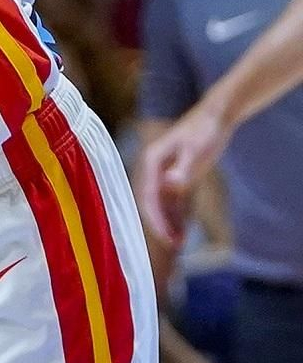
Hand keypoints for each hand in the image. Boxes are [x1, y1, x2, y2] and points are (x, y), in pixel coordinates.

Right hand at [136, 105, 231, 246]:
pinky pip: (172, 200)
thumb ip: (182, 169)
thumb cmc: (205, 132)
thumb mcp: (196, 152)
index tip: (166, 236)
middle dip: (160, 223)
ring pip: (160, 202)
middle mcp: (153, 167)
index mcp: (152, 161)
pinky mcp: (177, 175)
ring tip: (180, 242)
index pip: (148, 195)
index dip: (155, 217)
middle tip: (175, 245)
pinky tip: (183, 230)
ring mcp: (164, 171)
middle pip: (150, 201)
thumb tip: (169, 184)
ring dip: (168, 222)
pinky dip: (175, 215)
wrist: (215, 117)